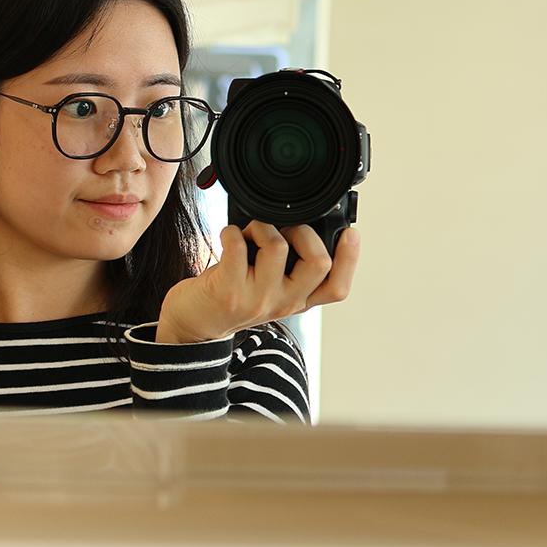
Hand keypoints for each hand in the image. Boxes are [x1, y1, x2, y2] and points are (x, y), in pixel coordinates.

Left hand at [156, 221, 360, 343]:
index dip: (350, 259)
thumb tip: (302, 221)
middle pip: (318, 262)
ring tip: (249, 233)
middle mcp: (284, 303)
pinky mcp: (229, 291)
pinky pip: (238, 245)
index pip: (337, 288)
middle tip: (284, 227)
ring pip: (278, 247)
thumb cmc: (234, 295)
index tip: (351, 232)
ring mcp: (257, 299)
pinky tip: (228, 236)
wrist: (194, 324)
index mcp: (298, 300)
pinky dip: (232, 231)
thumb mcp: (271, 288)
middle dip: (303, 230)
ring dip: (262, 226)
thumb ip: (290, 266)